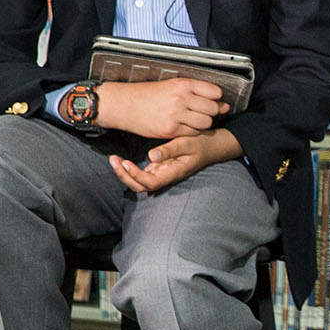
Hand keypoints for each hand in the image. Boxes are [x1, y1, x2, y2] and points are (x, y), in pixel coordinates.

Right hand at [94, 77, 227, 141]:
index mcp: (182, 84)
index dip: (216, 98)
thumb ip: (196, 92)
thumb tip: (222, 103)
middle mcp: (181, 99)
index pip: (215, 92)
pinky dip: (191, 131)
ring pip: (205, 123)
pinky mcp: (170, 130)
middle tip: (202, 112)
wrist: (123, 104)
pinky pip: (192, 133)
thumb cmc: (147, 94)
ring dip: (203, 123)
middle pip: (213, 109)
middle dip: (212, 112)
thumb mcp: (171, 85)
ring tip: (192, 119)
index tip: (212, 100)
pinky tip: (183, 126)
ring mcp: (176, 115)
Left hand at [110, 126, 240, 196]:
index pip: (149, 183)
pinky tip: (123, 159)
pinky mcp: (162, 167)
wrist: (215, 144)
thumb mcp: (188, 142)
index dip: (135, 176)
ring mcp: (164, 172)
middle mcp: (167, 176)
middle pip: (141, 187)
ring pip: (140, 182)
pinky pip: (143, 174)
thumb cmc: (203, 142)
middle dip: (124, 176)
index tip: (126, 162)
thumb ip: (170, 149)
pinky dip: (130, 169)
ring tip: (115, 159)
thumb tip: (151, 155)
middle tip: (113, 159)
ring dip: (125, 173)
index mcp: (173, 173)